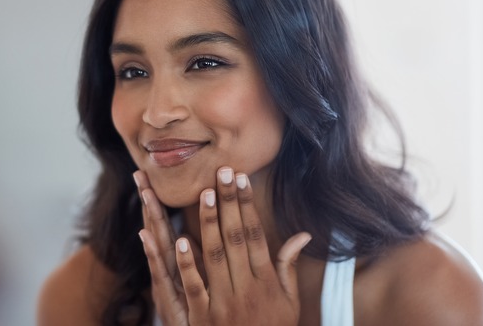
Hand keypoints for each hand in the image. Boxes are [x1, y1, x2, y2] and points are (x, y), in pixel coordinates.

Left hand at [138, 167, 310, 324]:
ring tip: (205, 194)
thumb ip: (288, 267)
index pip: (255, 235)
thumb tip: (303, 234)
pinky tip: (179, 239)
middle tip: (222, 171)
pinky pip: (195, 286)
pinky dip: (187, 264)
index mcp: (267, 282)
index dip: (247, 206)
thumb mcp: (288, 302)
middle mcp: (248, 289)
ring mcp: (225, 303)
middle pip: (236, 238)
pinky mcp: (203, 318)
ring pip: (215, 257)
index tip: (241, 180)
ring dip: (209, 224)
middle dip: (229, 203)